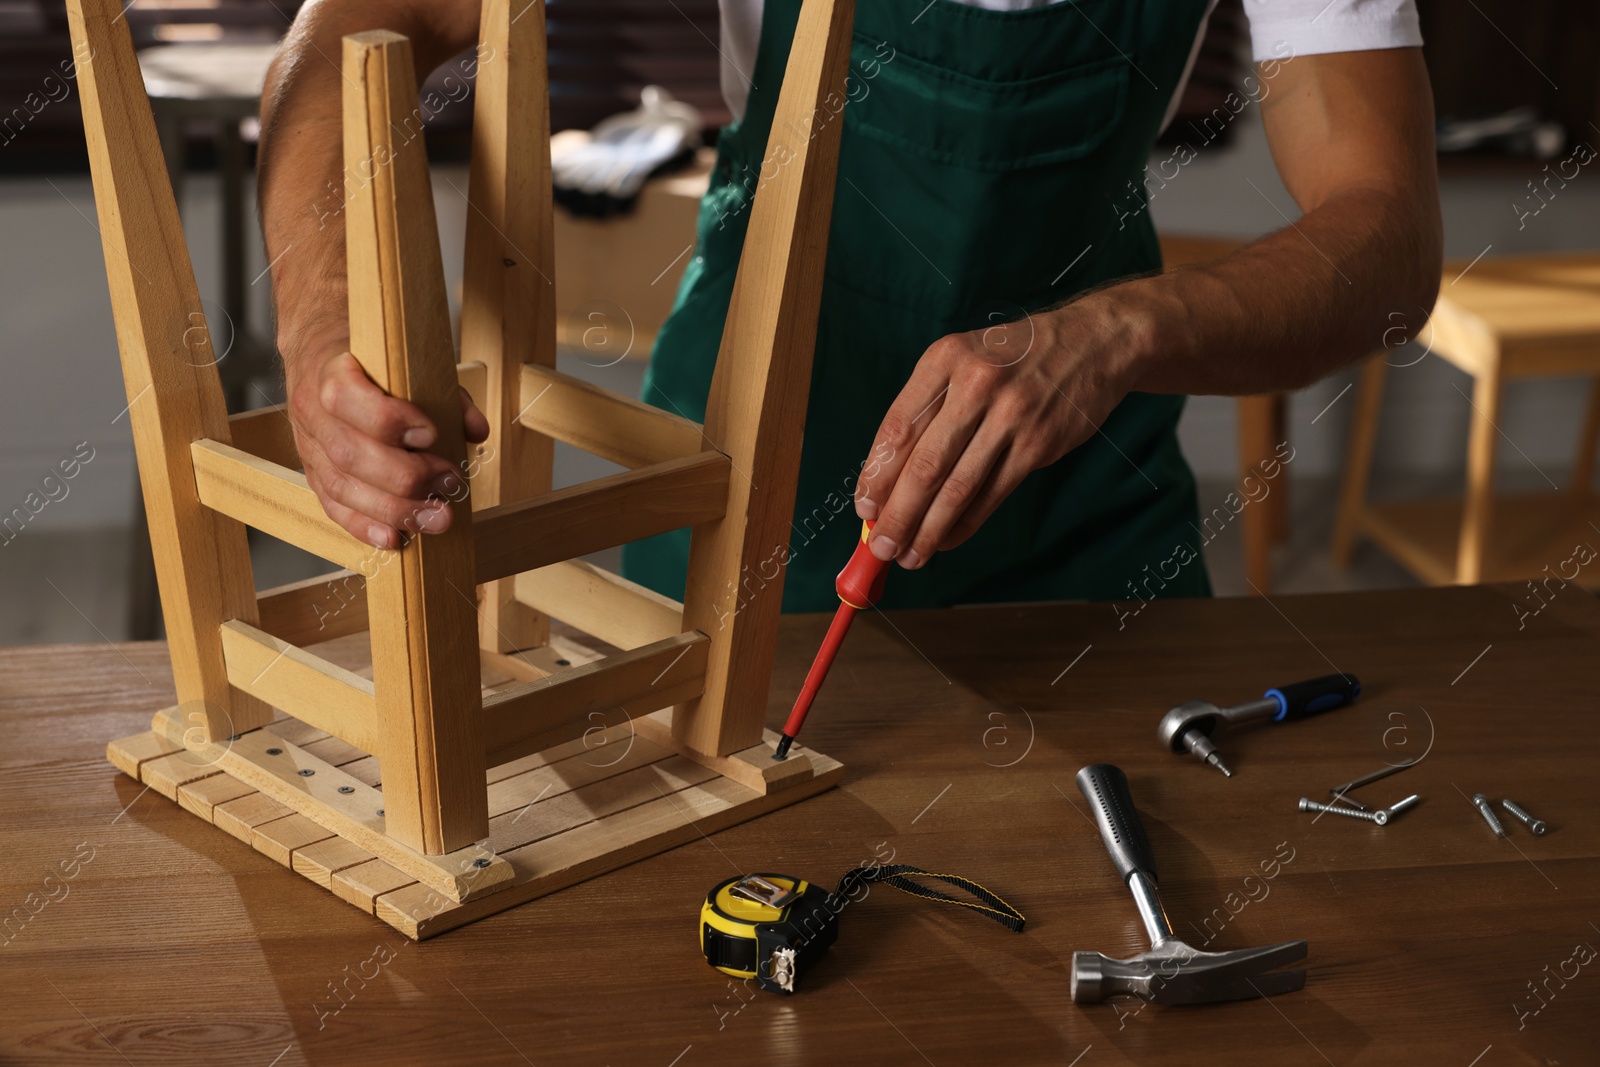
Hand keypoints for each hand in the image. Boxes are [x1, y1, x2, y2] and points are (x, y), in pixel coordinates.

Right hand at [286, 340, 489, 549]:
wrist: (319, 353)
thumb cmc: (374, 359)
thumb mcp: (410, 360)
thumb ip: (447, 393)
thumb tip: (475, 430)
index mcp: (330, 369)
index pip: (345, 397)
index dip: (389, 420)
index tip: (430, 434)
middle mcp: (312, 411)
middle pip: (350, 454)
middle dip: (406, 478)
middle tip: (450, 485)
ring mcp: (309, 446)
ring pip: (342, 487)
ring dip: (394, 510)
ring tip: (436, 517)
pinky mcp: (313, 473)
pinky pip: (334, 506)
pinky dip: (365, 526)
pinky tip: (395, 539)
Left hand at [853, 295, 1142, 567]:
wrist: (1092, 343)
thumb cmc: (1014, 358)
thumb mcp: (964, 360)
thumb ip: (928, 408)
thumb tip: (889, 477)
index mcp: (944, 359)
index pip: (898, 428)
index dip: (876, 476)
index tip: (863, 509)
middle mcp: (975, 385)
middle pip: (923, 465)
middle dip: (896, 516)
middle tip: (879, 548)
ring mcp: (1010, 416)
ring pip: (956, 487)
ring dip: (927, 530)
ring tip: (909, 556)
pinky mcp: (1038, 444)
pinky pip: (991, 495)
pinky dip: (964, 524)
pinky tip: (946, 540)